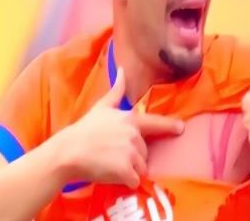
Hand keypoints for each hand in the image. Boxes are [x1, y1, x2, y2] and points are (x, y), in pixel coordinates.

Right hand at [60, 68, 183, 188]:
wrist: (68, 152)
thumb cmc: (84, 130)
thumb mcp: (102, 107)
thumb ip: (116, 90)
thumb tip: (122, 69)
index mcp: (131, 119)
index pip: (155, 123)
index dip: (170, 126)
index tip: (181, 128)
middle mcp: (134, 135)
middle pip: (145, 152)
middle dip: (134, 156)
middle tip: (112, 154)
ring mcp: (131, 153)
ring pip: (141, 168)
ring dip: (130, 170)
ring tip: (110, 164)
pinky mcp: (126, 170)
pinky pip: (134, 181)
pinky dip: (125, 182)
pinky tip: (111, 175)